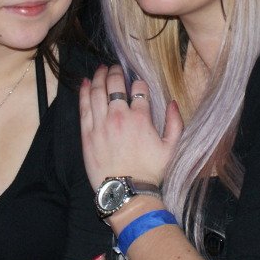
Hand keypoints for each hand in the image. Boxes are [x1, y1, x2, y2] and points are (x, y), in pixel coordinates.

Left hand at [80, 65, 182, 189]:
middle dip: (116, 72)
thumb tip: (172, 103)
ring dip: (99, 77)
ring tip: (101, 69)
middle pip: (115, 85)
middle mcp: (119, 116)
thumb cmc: (150, 172)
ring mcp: (101, 124)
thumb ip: (175, 123)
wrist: (126, 192)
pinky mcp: (88, 134)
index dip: (139, 82)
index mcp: (140, 118)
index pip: (139, 88)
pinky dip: (85, 92)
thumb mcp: (171, 148)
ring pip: (98, 91)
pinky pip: (84, 107)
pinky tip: (86, 82)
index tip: (137, 83)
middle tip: (115, 68)